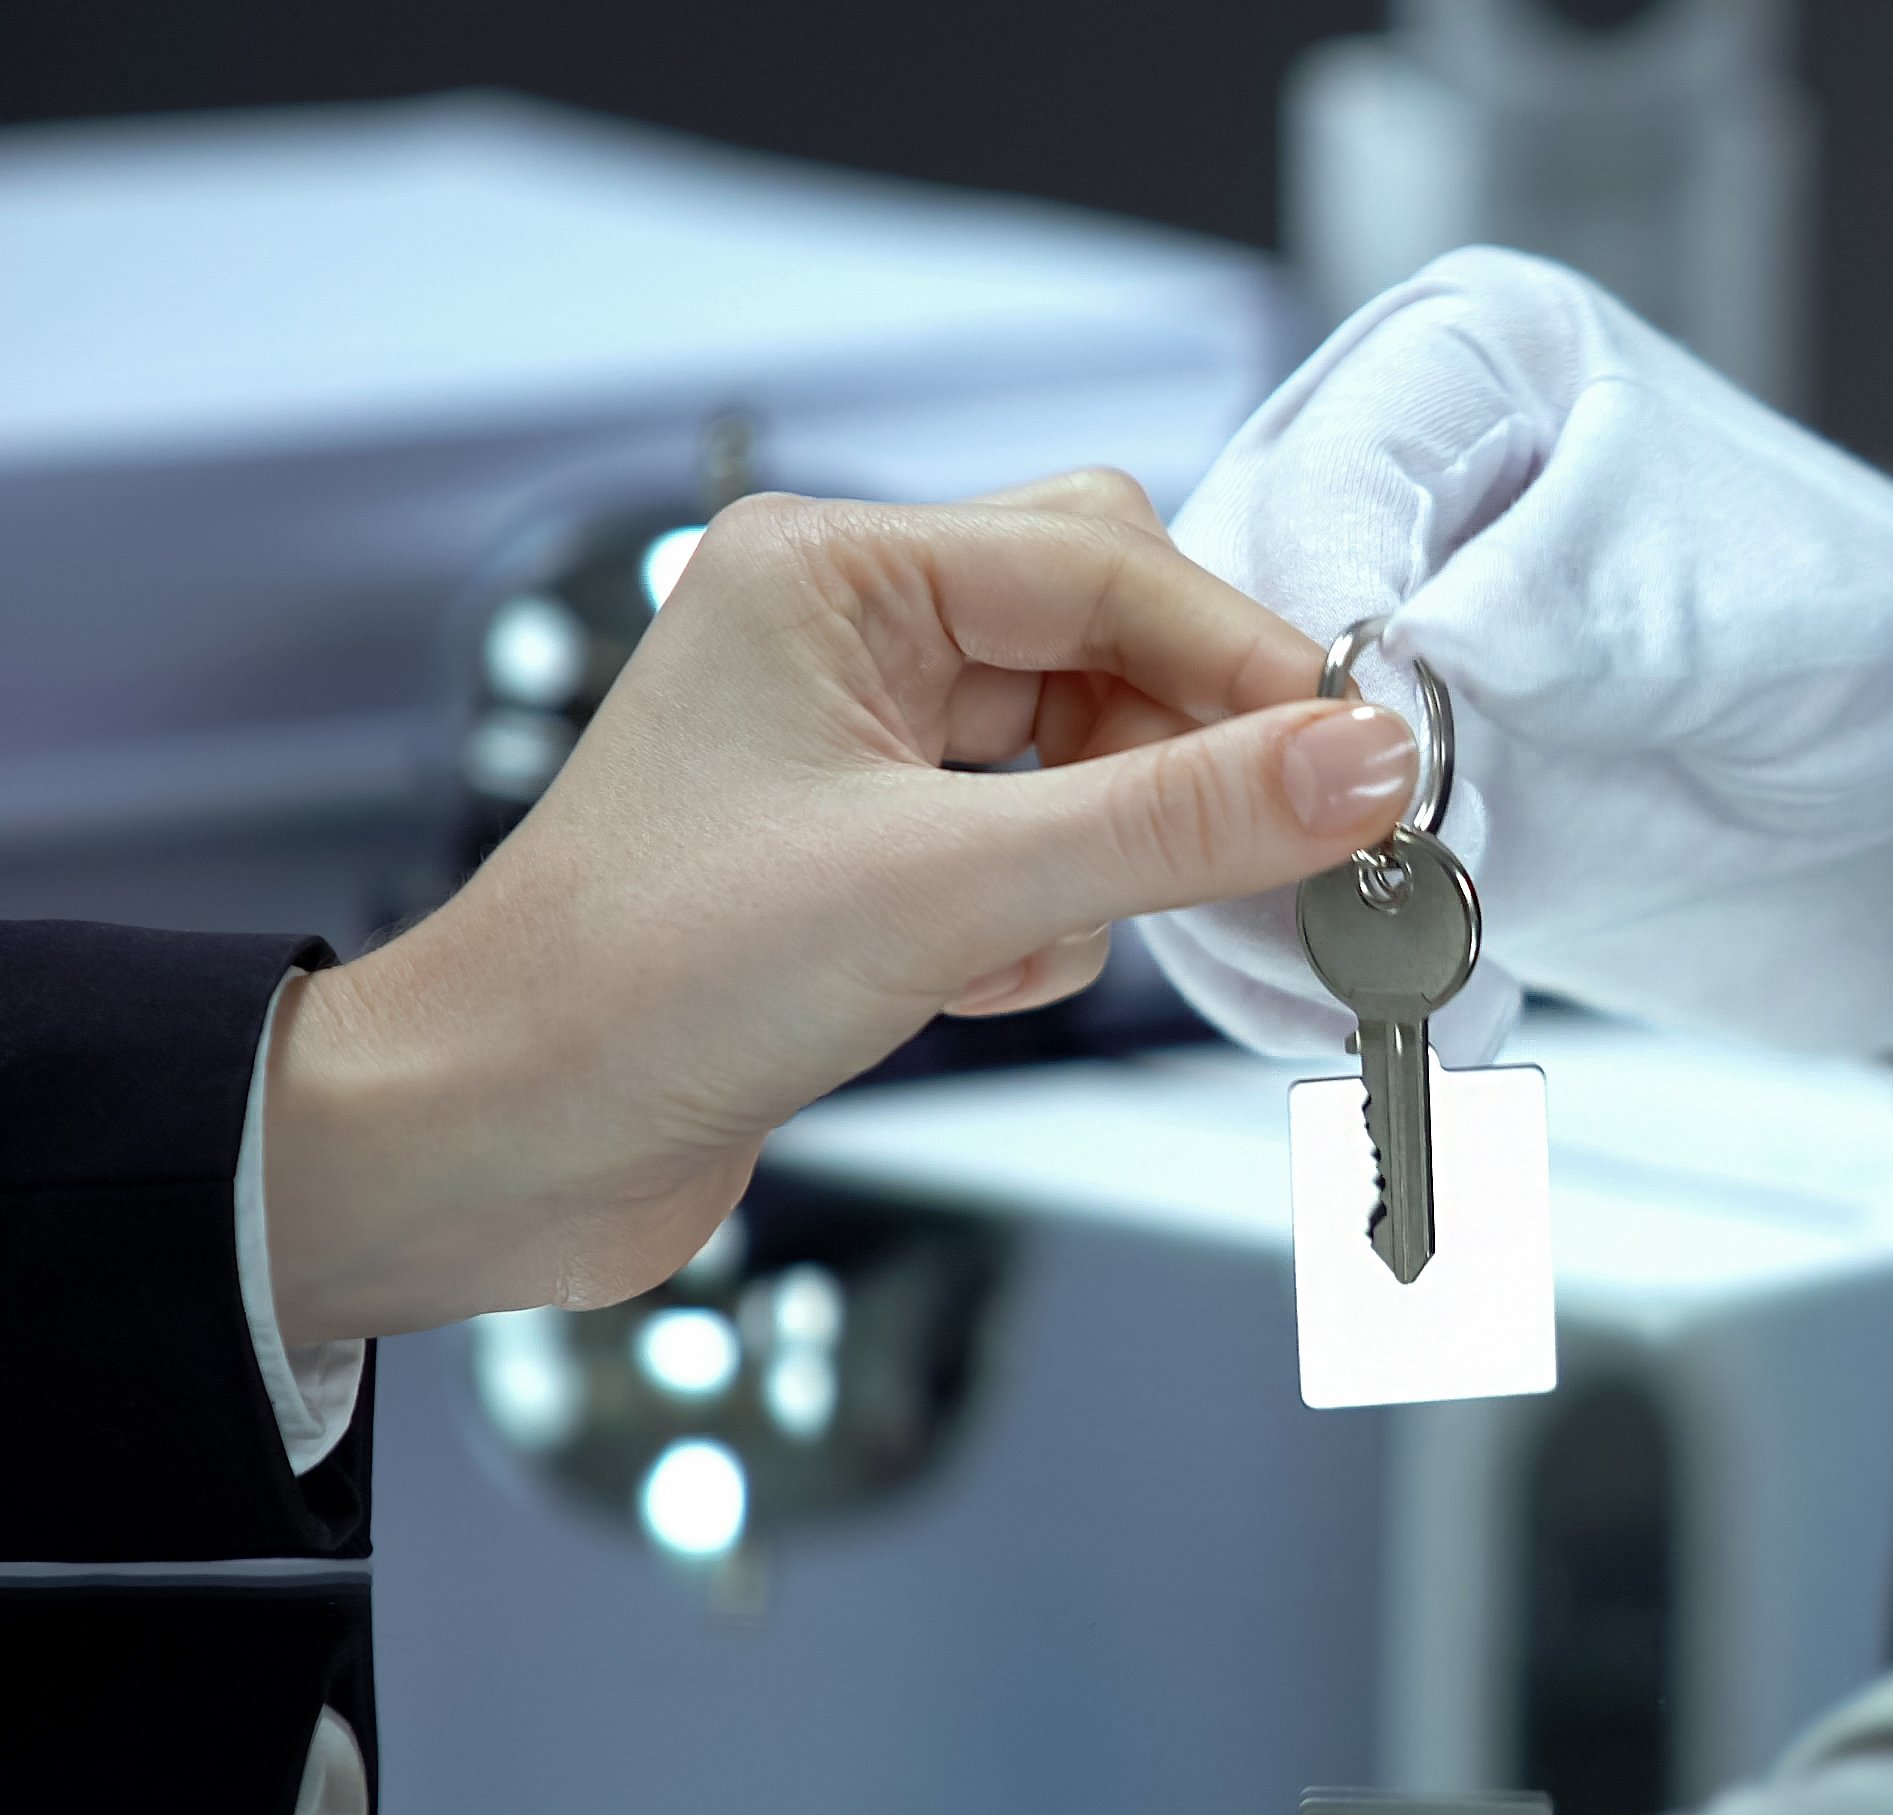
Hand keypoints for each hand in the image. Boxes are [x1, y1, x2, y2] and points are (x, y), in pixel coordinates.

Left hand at [266, 471, 1423, 1338]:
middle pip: (1114, 632)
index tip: (1366, 757)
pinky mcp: (877, 846)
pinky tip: (976, 980)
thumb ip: (1176, 819)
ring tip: (1038, 939)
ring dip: (1107, 849)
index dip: (1252, 662)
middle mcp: (845, 629)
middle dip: (1185, 747)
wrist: (499, 1144)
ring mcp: (860, 738)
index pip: (1111, 564)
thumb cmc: (635, 986)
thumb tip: (1360, 763)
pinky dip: (1051, 918)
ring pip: (1092, 743)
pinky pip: (1049, 838)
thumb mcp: (949, 892)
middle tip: (1267, 837)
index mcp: (830, 570)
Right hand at [1141, 245, 1892, 1064]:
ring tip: (1412, 985)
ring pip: (1204, 775)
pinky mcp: (1367, 805)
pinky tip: (1418, 1014)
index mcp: (1472, 368)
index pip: (1319, 485)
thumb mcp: (1769, 610)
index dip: (1323, 636)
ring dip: (1279, 907)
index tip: (1400, 764)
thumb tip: (1422, 639)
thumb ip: (1592, 609)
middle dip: (1278, 788)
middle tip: (1408, 892)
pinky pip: (1261, 887)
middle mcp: (1391, 495)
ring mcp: (1363, 658)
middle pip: (1210, 634)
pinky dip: (1308, 977)